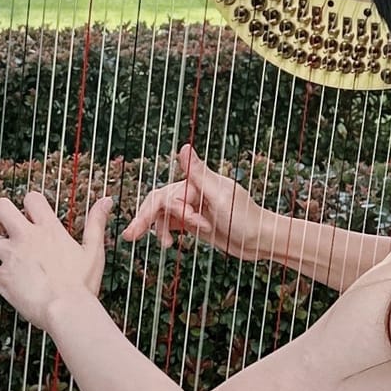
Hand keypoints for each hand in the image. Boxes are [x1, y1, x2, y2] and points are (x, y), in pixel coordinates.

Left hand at [0, 189, 114, 333]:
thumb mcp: (93, 250)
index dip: (31, 201)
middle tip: (0, 214)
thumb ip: (96, 222)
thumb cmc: (84, 283)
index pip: (33, 200)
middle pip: (3, 208)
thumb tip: (107, 199)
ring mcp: (11, 256)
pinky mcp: (1, 277)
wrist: (67, 308)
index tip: (30, 207)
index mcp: (49, 229)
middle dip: (1, 209)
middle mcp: (26, 237)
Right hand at [122, 144, 269, 262]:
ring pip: (162, 213)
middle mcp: (193, 191)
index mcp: (197, 183)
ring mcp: (193, 206)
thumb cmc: (246, 218)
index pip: (168, 196)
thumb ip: (199, 173)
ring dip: (155, 227)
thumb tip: (184, 146)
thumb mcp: (221, 196)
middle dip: (144, 219)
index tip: (192, 229)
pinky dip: (165, 231)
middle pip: (159, 202)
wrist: (261, 240)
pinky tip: (167, 243)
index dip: (173, 214)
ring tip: (157, 244)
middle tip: (128, 236)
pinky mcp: (195, 221)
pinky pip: (171, 223)